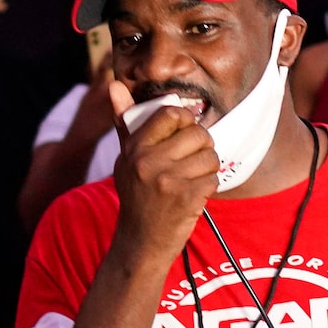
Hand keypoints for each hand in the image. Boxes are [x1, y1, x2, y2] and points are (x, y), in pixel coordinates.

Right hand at [108, 81, 217, 258]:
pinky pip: (213, 178)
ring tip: (191, 179)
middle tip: (191, 161)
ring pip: (209, 156)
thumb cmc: (137, 196)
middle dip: (201, 146)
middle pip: (197, 133)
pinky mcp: (186, 198)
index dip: (185, 122)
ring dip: (206, 169)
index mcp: (134, 147)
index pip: (171, 114)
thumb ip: (125, 122)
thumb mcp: (126, 158)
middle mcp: (148, 161)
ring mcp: (168, 180)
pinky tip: (193, 195)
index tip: (183, 135)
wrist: (140, 242)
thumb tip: (113, 85)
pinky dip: (208, 187)